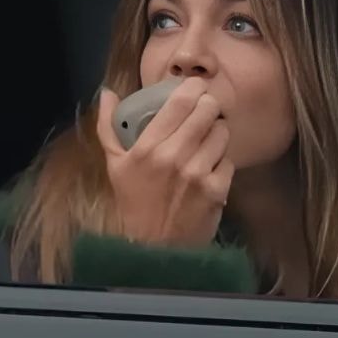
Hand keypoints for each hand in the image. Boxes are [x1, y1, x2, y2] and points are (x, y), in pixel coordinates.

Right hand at [96, 77, 233, 247]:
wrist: (154, 249)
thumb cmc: (134, 203)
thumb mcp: (115, 166)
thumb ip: (108, 126)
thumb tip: (108, 93)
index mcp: (147, 148)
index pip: (180, 102)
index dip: (193, 88)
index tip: (194, 88)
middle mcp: (174, 157)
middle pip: (207, 110)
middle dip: (208, 107)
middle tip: (204, 112)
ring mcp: (198, 174)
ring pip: (222, 132)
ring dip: (216, 133)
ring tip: (206, 142)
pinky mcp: (218, 190)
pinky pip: (229, 159)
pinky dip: (222, 161)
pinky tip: (210, 168)